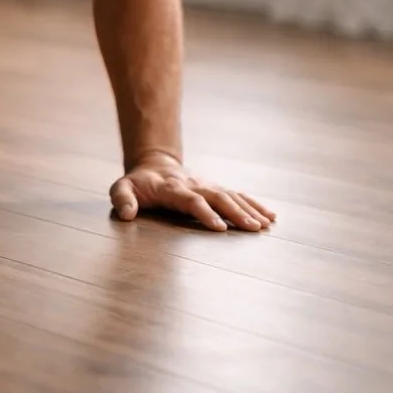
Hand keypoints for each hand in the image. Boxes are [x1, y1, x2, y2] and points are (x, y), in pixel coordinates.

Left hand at [110, 155, 275, 231]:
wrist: (155, 164)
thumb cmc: (138, 183)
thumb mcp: (121, 188)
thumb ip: (122, 199)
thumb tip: (126, 214)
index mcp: (172, 188)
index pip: (191, 200)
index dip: (204, 213)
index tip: (219, 228)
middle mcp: (194, 185)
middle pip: (218, 197)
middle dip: (235, 213)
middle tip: (252, 228)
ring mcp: (207, 185)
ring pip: (231, 196)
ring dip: (249, 210)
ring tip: (265, 225)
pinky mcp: (216, 188)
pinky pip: (238, 195)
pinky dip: (254, 204)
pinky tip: (270, 216)